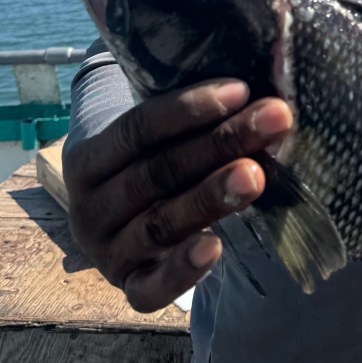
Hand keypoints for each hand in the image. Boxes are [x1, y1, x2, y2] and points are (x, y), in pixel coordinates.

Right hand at [63, 79, 292, 312]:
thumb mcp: (153, 139)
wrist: (121, 224)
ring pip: (161, 222)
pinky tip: (216, 246)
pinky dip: (183, 270)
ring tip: (256, 174)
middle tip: (273, 119)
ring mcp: (107, 253)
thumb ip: (188, 115)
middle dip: (220, 142)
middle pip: (158, 171)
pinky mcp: (130, 289)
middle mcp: (88, 207)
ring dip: (211, 196)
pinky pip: (151, 289)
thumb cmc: (152, 163)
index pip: (135, 129)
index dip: (188, 108)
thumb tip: (253, 72)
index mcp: (88, 159)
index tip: (243, 88)